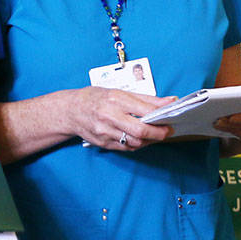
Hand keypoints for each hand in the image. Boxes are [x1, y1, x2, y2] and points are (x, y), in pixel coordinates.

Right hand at [57, 86, 174, 150]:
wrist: (70, 111)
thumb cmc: (95, 98)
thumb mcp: (119, 92)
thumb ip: (146, 99)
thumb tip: (170, 101)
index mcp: (115, 99)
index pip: (145, 111)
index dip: (161, 117)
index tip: (170, 118)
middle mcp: (109, 116)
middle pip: (140, 130)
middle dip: (158, 133)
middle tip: (167, 131)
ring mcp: (105, 132)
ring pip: (135, 142)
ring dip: (149, 140)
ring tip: (154, 134)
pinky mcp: (103, 143)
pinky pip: (126, 147)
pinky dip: (137, 144)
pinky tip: (141, 138)